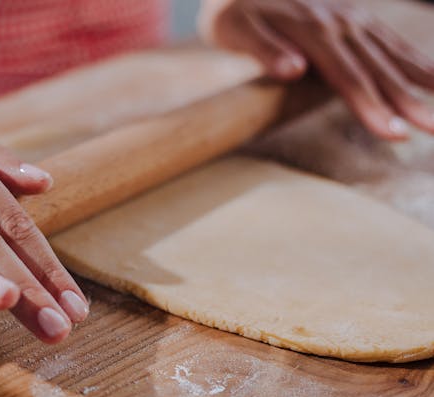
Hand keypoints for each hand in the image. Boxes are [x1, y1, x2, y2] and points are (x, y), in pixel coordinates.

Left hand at [208, 0, 433, 139]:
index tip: (395, 133)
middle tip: (432, 129)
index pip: (349, 79)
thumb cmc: (233, 7)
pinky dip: (415, 57)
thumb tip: (294, 69)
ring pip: (393, 54)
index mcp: (314, 33)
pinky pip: (391, 39)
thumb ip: (265, 50)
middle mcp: (341, 25)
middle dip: (407, 102)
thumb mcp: (234, 28)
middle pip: (379, 71)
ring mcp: (352, 18)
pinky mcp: (354, 16)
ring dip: (421, 80)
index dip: (372, 107)